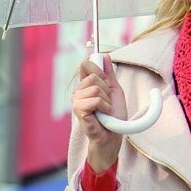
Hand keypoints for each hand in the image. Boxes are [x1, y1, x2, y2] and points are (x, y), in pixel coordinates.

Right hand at [72, 54, 126, 173]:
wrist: (113, 135)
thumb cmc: (113, 116)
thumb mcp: (114, 90)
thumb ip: (109, 74)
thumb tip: (105, 56)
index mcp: (85, 85)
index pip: (86, 64)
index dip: (99, 70)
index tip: (107, 83)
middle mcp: (78, 91)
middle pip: (94, 76)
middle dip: (106, 89)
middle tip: (107, 102)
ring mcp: (76, 100)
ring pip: (95, 88)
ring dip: (106, 100)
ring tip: (105, 110)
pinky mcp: (78, 110)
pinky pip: (95, 99)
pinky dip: (104, 107)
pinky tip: (102, 115)